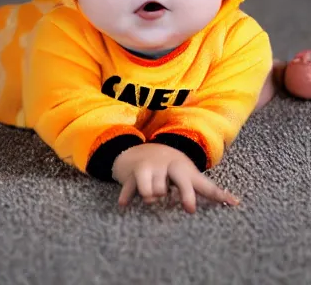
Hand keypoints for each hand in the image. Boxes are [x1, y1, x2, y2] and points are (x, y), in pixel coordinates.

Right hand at [111, 143, 239, 213]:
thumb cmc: (172, 167)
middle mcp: (163, 167)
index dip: (187, 195)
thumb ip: (210, 189)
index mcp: (180, 168)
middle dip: (162, 191)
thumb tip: (236, 202)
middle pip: (162, 185)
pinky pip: (129, 187)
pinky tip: (124, 205)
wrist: (141, 150)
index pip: (185, 182)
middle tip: (164, 197)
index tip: (190, 210)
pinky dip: (126, 195)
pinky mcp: (131, 174)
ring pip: (148, 190)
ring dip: (149, 197)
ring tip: (152, 198)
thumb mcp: (190, 174)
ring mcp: (146, 169)